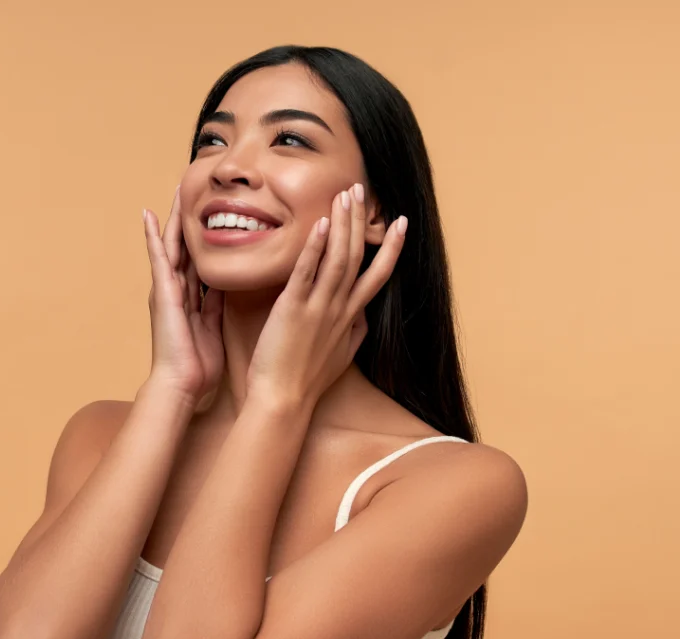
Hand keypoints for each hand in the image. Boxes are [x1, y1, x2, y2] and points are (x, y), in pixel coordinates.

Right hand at [142, 187, 224, 403]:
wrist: (181, 384)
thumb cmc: (197, 365)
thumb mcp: (213, 327)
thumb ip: (216, 306)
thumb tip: (226, 286)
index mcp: (190, 298)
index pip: (199, 259)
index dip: (205, 236)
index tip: (213, 213)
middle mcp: (175, 289)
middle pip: (184, 246)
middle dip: (189, 219)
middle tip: (192, 189)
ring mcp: (166, 289)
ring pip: (172, 245)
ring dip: (173, 218)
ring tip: (175, 190)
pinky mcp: (161, 292)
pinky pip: (158, 258)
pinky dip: (153, 237)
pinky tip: (149, 215)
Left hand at [246, 183, 406, 408]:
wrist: (283, 401)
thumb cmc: (305, 381)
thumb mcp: (341, 356)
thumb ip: (353, 333)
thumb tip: (363, 318)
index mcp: (350, 318)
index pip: (377, 276)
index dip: (391, 248)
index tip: (401, 222)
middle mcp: (339, 309)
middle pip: (358, 258)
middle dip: (361, 222)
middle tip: (361, 190)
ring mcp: (319, 308)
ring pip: (338, 259)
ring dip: (343, 225)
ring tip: (345, 196)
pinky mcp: (293, 309)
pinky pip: (307, 273)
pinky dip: (315, 247)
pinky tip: (320, 224)